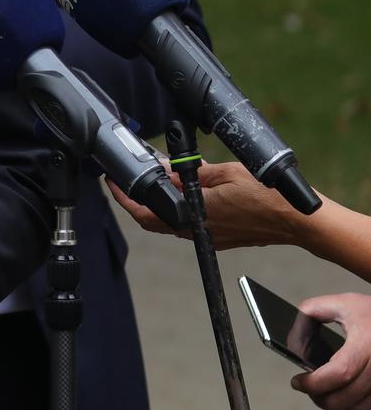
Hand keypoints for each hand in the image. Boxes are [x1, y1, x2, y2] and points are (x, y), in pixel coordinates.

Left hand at [107, 161, 304, 249]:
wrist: (297, 222)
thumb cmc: (267, 196)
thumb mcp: (225, 173)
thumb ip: (192, 173)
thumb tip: (166, 169)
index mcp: (194, 215)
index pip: (146, 212)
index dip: (124, 198)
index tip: (112, 182)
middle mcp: (197, 231)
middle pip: (152, 221)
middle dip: (136, 201)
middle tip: (127, 182)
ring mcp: (208, 238)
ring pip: (169, 224)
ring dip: (157, 206)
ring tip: (156, 181)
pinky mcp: (219, 239)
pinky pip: (187, 225)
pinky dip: (177, 210)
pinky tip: (183, 193)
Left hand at [291, 293, 370, 409]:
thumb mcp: (345, 304)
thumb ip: (312, 312)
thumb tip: (293, 343)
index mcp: (368, 343)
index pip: (340, 372)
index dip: (314, 382)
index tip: (298, 382)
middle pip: (348, 398)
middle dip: (321, 399)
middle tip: (309, 391)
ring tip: (325, 399)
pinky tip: (347, 404)